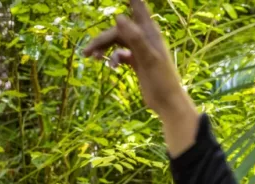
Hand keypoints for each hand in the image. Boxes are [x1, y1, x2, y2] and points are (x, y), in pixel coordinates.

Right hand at [83, 0, 190, 117]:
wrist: (168, 103)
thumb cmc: (162, 81)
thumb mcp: (148, 59)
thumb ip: (135, 38)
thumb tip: (118, 17)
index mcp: (149, 34)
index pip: (138, 9)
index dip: (132, 0)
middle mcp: (144, 39)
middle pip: (118, 31)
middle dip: (102, 39)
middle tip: (87, 52)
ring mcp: (140, 51)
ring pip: (117, 42)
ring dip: (104, 48)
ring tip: (92, 58)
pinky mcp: (137, 62)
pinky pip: (121, 54)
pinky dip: (114, 58)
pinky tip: (111, 67)